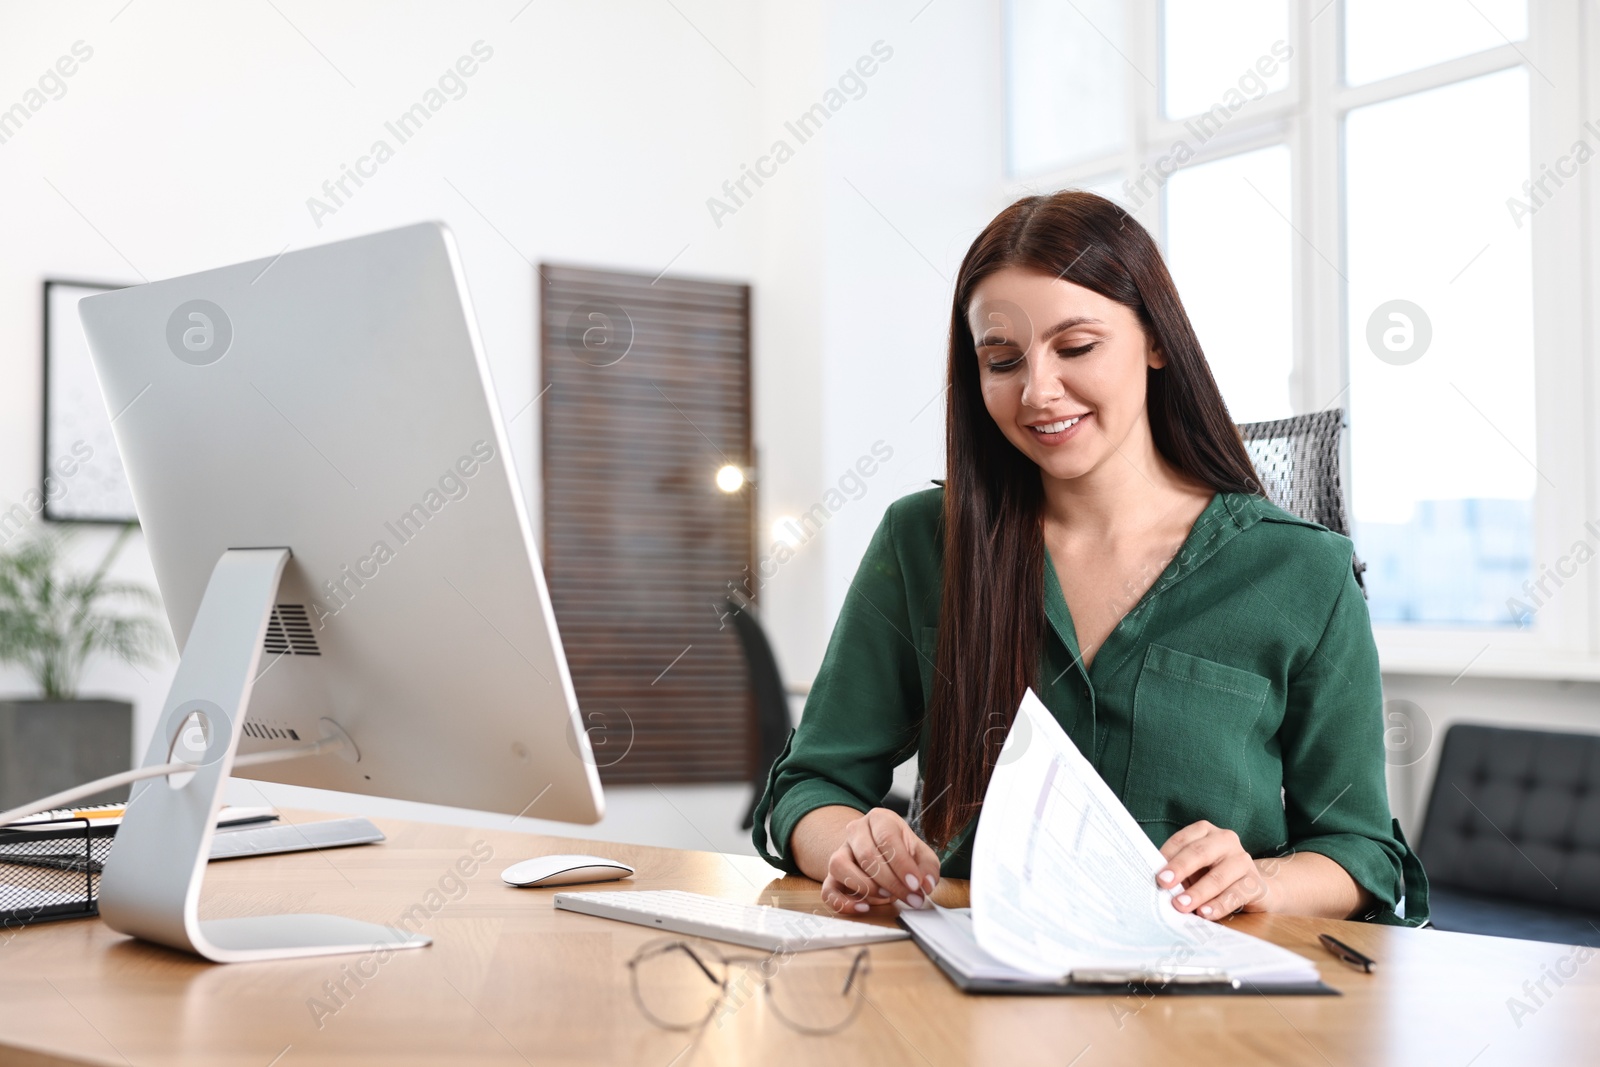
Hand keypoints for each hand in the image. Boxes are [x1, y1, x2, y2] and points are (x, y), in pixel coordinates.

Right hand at [819, 807, 939, 914]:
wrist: (878, 851)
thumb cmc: (901, 851)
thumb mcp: (921, 854)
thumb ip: (928, 868)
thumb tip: (926, 885)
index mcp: (879, 819)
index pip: (887, 838)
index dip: (902, 863)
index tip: (915, 884)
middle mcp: (855, 832)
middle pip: (866, 854)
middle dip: (891, 881)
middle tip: (910, 897)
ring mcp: (840, 852)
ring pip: (840, 866)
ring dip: (865, 886)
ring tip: (886, 896)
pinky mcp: (831, 876)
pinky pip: (827, 889)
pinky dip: (843, 902)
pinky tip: (863, 907)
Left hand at [1155, 820, 1273, 920]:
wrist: (1253, 887)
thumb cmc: (1213, 874)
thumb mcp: (1194, 869)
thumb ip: (1179, 872)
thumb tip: (1158, 885)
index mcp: (1205, 832)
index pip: (1183, 840)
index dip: (1168, 855)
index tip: (1155, 871)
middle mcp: (1225, 840)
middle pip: (1200, 853)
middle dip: (1180, 868)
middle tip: (1163, 883)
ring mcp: (1242, 860)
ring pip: (1218, 876)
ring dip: (1197, 892)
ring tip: (1181, 905)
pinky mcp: (1255, 882)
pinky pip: (1235, 894)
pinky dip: (1218, 905)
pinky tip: (1205, 913)